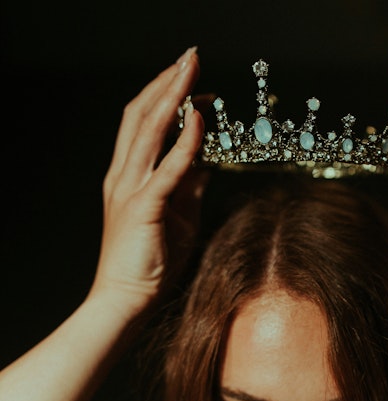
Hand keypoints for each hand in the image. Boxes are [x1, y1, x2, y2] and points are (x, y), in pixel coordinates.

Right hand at [90, 47, 207, 314]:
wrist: (125, 298)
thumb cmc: (150, 258)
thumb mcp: (177, 214)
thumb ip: (188, 185)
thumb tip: (206, 162)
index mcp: (129, 176)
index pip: (143, 123)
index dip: (164, 95)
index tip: (190, 79)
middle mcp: (124, 175)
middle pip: (140, 115)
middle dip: (166, 82)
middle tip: (189, 58)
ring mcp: (130, 189)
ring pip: (148, 131)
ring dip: (172, 97)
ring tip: (192, 70)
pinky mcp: (143, 207)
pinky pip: (166, 168)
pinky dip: (183, 142)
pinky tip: (197, 119)